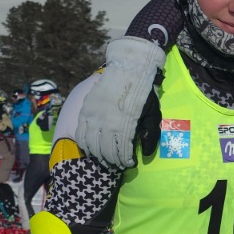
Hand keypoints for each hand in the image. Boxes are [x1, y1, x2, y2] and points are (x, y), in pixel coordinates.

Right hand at [75, 36, 164, 166]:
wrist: (129, 68)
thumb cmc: (143, 91)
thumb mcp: (153, 114)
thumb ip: (150, 134)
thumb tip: (147, 153)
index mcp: (123, 126)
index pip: (122, 152)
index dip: (125, 161)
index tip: (129, 164)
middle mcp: (105, 124)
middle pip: (105, 151)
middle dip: (111, 161)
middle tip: (116, 165)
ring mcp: (93, 117)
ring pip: (90, 144)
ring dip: (97, 155)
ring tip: (103, 159)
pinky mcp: (85, 110)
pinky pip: (80, 132)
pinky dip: (84, 143)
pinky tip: (89, 147)